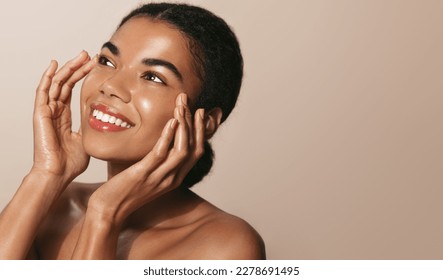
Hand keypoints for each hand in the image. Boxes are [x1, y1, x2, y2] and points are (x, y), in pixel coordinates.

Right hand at [32, 51, 95, 184]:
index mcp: (65, 116)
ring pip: (56, 83)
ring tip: (80, 55)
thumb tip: (106, 121)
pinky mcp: (40, 114)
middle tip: (89, 55)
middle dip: (77, 67)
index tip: (95, 65)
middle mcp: (55, 111)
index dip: (83, 76)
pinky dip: (48, 77)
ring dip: (68, 68)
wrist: (58, 174)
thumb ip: (92, 127)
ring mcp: (47, 112)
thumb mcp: (87, 139)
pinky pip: (43, 92)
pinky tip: (54, 65)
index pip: (73, 89)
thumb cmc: (71, 162)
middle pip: (65, 82)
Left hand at [88, 93, 204, 225]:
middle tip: (190, 102)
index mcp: (175, 178)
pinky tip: (170, 122)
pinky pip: (160, 154)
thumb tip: (160, 141)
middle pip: (194, 149)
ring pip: (182, 150)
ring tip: (181, 107)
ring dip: (184, 126)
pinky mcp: (143, 175)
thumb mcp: (148, 175)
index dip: (201, 132)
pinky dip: (168, 136)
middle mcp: (172, 179)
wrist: (108, 211)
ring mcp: (159, 178)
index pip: (196, 152)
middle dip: (195, 124)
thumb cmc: (124, 190)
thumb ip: (157, 161)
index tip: (199, 112)